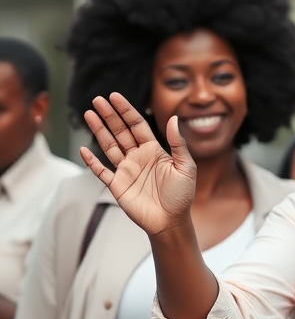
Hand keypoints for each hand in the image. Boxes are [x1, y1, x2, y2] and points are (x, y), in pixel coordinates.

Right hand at [79, 93, 196, 236]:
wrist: (171, 221)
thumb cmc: (181, 195)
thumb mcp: (185, 167)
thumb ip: (178, 143)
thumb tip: (174, 118)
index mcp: (154, 150)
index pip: (136, 125)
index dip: (126, 110)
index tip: (114, 96)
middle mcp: (138, 157)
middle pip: (120, 131)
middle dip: (109, 115)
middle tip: (97, 99)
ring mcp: (126, 170)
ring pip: (108, 146)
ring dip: (98, 131)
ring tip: (89, 114)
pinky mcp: (117, 185)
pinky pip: (101, 171)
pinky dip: (91, 161)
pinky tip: (84, 149)